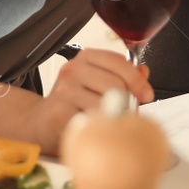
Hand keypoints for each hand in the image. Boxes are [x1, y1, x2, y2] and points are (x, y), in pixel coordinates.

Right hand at [37, 49, 153, 153]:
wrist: (41, 123)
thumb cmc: (73, 104)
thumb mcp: (97, 83)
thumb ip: (121, 76)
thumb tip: (143, 71)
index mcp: (86, 58)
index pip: (119, 62)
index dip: (137, 80)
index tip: (147, 95)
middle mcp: (73, 69)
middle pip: (115, 84)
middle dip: (127, 103)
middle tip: (125, 115)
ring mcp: (65, 90)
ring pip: (105, 104)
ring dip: (113, 117)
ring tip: (108, 123)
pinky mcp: (60, 112)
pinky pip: (92, 121)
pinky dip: (98, 128)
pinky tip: (93, 129)